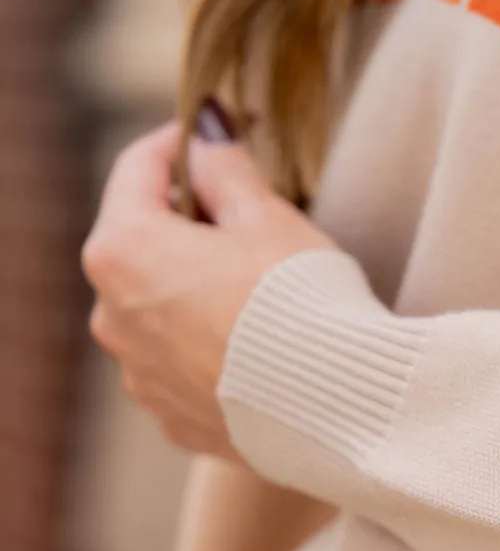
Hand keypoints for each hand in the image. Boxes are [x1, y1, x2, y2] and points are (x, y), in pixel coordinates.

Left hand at [82, 121, 336, 459]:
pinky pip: (182, 369)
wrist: (337, 409)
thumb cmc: (301, 303)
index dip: (179, 144)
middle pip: (140, 247)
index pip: (135, 170)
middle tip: (244, 216)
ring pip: (157, 314)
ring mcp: (138, 376)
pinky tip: (255, 348)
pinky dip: (207, 350)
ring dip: (191, 293)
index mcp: (122, 250)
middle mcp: (111, 316)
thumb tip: (206, 131)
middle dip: (185, 226)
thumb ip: (226, 169)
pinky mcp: (171, 419)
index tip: (213, 137)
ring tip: (255, 291)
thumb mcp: (268, 218)